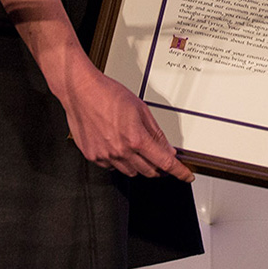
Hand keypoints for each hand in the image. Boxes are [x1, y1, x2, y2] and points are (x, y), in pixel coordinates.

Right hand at [60, 55, 193, 181]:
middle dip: (159, 167)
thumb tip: (168, 149)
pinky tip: (120, 147)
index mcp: (136, 138)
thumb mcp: (141, 109)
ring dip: (140, 165)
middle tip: (162, 158)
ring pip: (130, 172)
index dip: (178, 171)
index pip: (164, 162)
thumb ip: (156, 133)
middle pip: (148, 171)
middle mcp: (120, 151)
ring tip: (138, 149)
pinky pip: (112, 167)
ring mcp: (105, 156)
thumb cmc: (109, 94)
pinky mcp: (93, 157)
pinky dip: (120, 161)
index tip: (186, 175)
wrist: (81, 92)